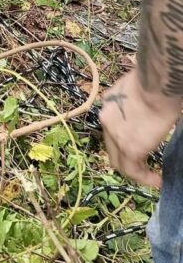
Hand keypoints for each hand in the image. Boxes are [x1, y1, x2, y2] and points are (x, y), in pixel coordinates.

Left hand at [100, 69, 181, 186]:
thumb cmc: (154, 81)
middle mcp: (106, 118)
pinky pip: (133, 170)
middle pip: (111, 145)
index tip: (141, 144)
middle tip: (143, 167)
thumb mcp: (137, 87)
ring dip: (135, 170)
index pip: (112, 126)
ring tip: (152, 178)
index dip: (124, 138)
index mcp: (109, 102)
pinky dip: (144, 178)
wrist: (157, 85)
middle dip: (126, 158)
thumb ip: (136, 101)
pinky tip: (157, 181)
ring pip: (120, 160)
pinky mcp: (130, 148)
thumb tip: (148, 109)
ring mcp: (115, 134)